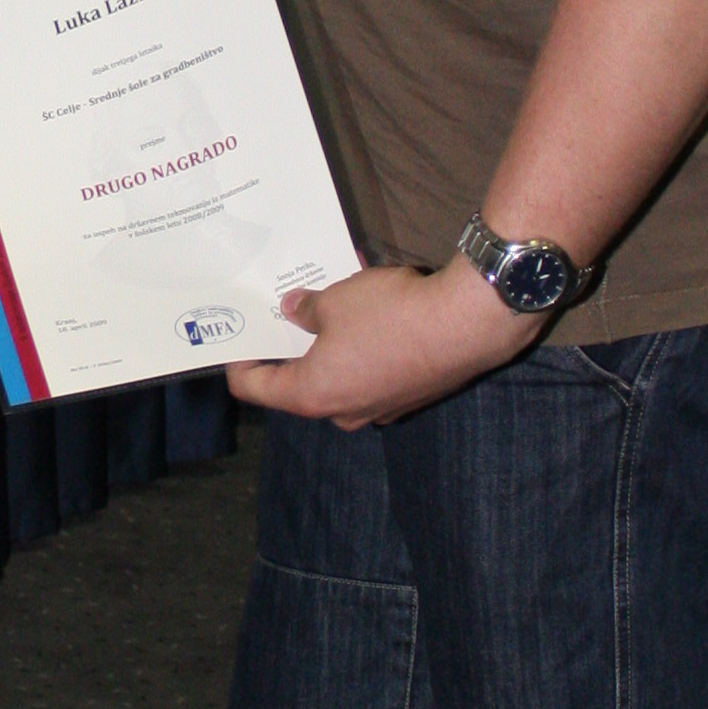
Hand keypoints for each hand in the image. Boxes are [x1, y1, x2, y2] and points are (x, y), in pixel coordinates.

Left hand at [228, 260, 536, 429]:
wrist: (469, 325)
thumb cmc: (391, 316)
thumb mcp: (337, 301)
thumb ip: (308, 309)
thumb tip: (294, 310)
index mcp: (314, 396)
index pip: (255, 389)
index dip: (239, 362)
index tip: (238, 336)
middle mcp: (345, 412)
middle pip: (301, 382)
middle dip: (293, 344)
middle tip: (284, 310)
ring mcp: (382, 407)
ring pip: (343, 372)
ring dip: (334, 338)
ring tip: (330, 296)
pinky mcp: (412, 394)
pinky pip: (376, 367)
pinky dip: (367, 340)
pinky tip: (374, 302)